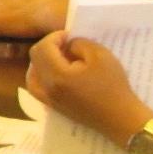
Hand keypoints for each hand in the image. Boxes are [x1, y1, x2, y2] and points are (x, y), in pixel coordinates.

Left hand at [24, 31, 151, 145]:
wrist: (120, 118)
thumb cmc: (113, 86)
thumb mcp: (100, 56)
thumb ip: (79, 44)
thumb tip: (67, 45)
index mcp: (57, 75)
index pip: (43, 48)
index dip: (54, 37)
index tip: (69, 35)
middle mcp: (46, 88)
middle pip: (35, 59)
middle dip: (48, 46)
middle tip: (66, 45)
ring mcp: (48, 99)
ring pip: (32, 74)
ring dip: (41, 61)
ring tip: (60, 57)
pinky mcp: (54, 107)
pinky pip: (37, 88)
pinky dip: (41, 77)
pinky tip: (54, 73)